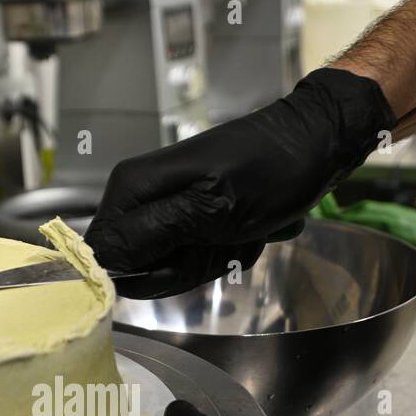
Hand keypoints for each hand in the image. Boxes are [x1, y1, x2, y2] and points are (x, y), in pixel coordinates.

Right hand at [86, 67, 395, 297]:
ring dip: (208, 261)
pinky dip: (221, 254)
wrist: (315, 143)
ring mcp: (163, 208)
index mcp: (130, 189)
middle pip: (137, 267)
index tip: (186, 255)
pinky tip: (244, 233)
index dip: (145, 273)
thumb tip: (100, 259)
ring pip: (167, 268)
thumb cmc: (270, 171)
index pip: (105, 256)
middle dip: (184, 267)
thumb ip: (151, 235)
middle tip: (222, 240)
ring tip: (238, 233)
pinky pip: (190, 258)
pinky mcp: (187, 217)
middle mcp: (137, 198)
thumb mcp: (212, 208)